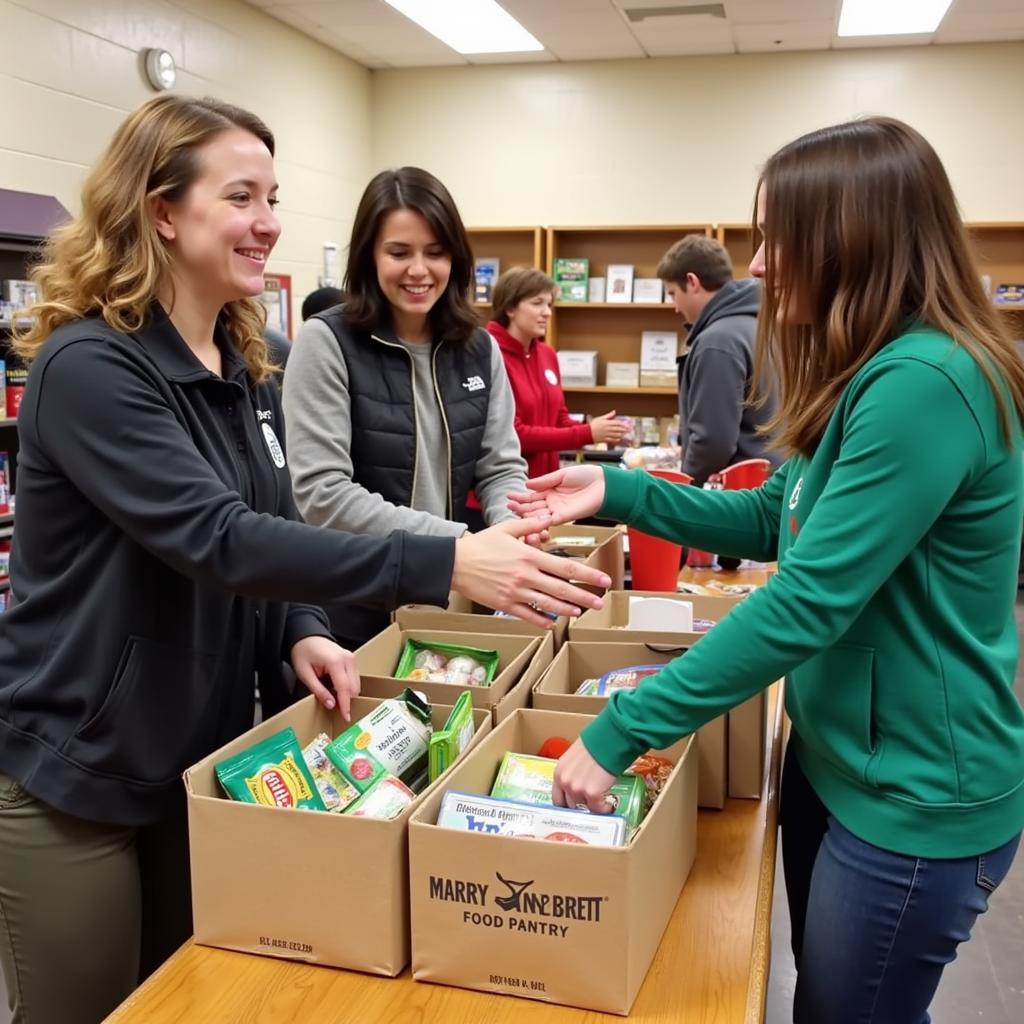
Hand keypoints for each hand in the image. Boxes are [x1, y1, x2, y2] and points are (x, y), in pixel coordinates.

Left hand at [290, 635, 359, 721]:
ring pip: (356, 683)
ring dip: (347, 693)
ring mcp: (351, 658)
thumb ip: (319, 690)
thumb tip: (331, 705)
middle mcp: (347, 659)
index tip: (346, 717)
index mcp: (335, 662)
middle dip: (346, 700)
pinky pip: (355, 677)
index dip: (345, 705)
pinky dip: (348, 686)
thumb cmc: (303, 653)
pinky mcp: (351, 659)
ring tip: (333, 696)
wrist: (306, 637)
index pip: (345, 688)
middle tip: (335, 709)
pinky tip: (336, 688)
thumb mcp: (305, 674)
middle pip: (354, 687)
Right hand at [453, 517, 609, 627]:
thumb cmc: (480, 545)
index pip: (565, 566)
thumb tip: (548, 519)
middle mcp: (526, 576)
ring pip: (548, 604)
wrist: (455, 563)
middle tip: (600, 601)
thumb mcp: (506, 529)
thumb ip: (530, 525)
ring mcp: (516, 592)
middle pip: (562, 589)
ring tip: (580, 611)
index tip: (602, 579)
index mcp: (529, 556)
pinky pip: (528, 615)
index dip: (587, 574)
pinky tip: (553, 622)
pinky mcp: (505, 604)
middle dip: (584, 596)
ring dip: (567, 609)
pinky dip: (542, 620)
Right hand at [506, 465, 605, 524]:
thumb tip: (527, 484)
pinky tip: (528, 517)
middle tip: (508, 505)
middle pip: (533, 506)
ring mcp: (557, 510)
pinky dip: (538, 519)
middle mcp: (552, 502)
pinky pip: (548, 520)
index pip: (532, 496)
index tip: (509, 496)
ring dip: (525, 513)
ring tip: (513, 510)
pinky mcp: (565, 517)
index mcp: (551, 491)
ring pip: (538, 514)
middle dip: (520, 506)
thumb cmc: (586, 476)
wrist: (603, 484)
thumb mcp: (561, 475)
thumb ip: (544, 481)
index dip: (521, 496)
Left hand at [552, 738, 617, 813]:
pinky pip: (598, 809)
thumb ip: (572, 772)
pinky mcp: (592, 793)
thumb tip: (579, 781)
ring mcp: (577, 789)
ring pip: (584, 807)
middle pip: (570, 805)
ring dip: (593, 806)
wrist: (609, 740)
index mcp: (559, 772)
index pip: (557, 798)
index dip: (567, 804)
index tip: (575, 806)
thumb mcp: (575, 757)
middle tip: (591, 803)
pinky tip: (609, 804)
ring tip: (602, 801)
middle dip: (581, 805)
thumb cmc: (596, 743)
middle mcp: (565, 782)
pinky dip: (604, 809)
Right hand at [590, 410, 628, 446]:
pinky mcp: (604, 439)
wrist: (586, 433)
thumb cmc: (593, 425)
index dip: (623, 424)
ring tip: (625, 434)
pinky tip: (619, 439)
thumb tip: (614, 411)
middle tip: (629, 430)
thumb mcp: (600, 418)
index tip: (627, 425)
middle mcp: (607, 429)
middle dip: (624, 429)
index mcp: (607, 423)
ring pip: (615, 434)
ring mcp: (606, 434)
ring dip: (621, 434)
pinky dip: (616, 439)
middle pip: (617, 429)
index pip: (617, 423)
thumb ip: (608, 415)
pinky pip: (611, 439)